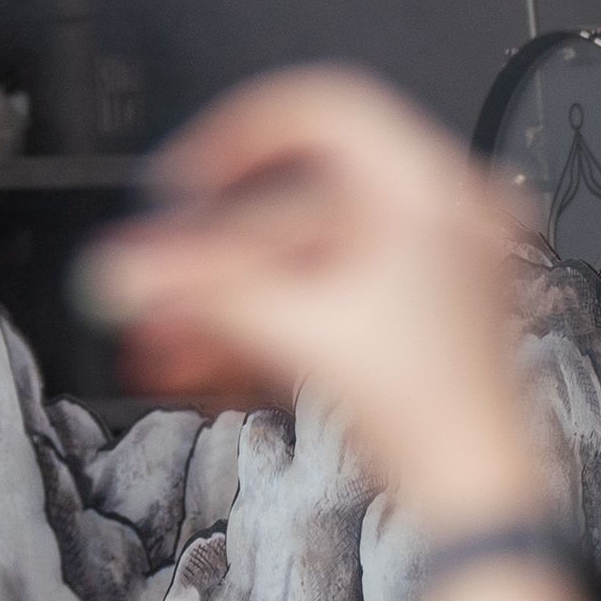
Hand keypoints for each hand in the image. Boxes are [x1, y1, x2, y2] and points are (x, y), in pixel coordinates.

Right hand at [79, 67, 544, 523]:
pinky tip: (205, 356)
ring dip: (224, 298)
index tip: (187, 183)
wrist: (473, 490)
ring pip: (296, 261)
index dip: (234, 138)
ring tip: (166, 338)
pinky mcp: (408, 313)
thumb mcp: (296, 330)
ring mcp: (425, 265)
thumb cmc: (431, 409)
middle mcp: (434, 214)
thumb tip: (127, 268)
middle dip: (208, 256)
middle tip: (153, 282)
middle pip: (289, 208)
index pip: (315, 110)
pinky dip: (262, 319)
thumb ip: (199, 289)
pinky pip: (318, 295)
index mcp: (425, 188)